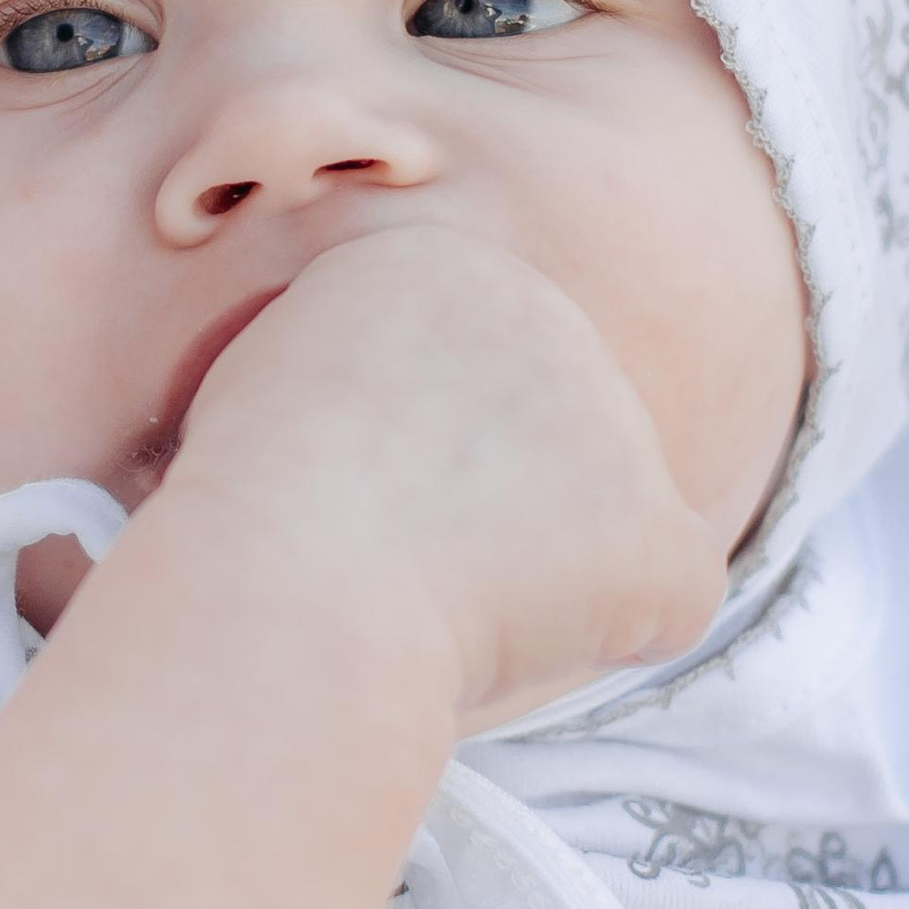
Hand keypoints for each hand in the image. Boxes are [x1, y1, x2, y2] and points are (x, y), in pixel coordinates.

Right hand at [171, 224, 727, 730]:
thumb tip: (378, 449)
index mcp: (442, 269)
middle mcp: (544, 313)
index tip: (332, 487)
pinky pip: (668, 597)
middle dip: (470, 506)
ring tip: (420, 593)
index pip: (459, 375)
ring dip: (521, 575)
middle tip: (374, 550)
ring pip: (588, 520)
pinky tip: (512, 640)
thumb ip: (353, 390)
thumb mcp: (263, 391)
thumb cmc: (240, 512)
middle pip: (531, 439)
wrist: (285, 583)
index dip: (397, 457)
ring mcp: (613, 420)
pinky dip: (608, 635)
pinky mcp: (653, 528)